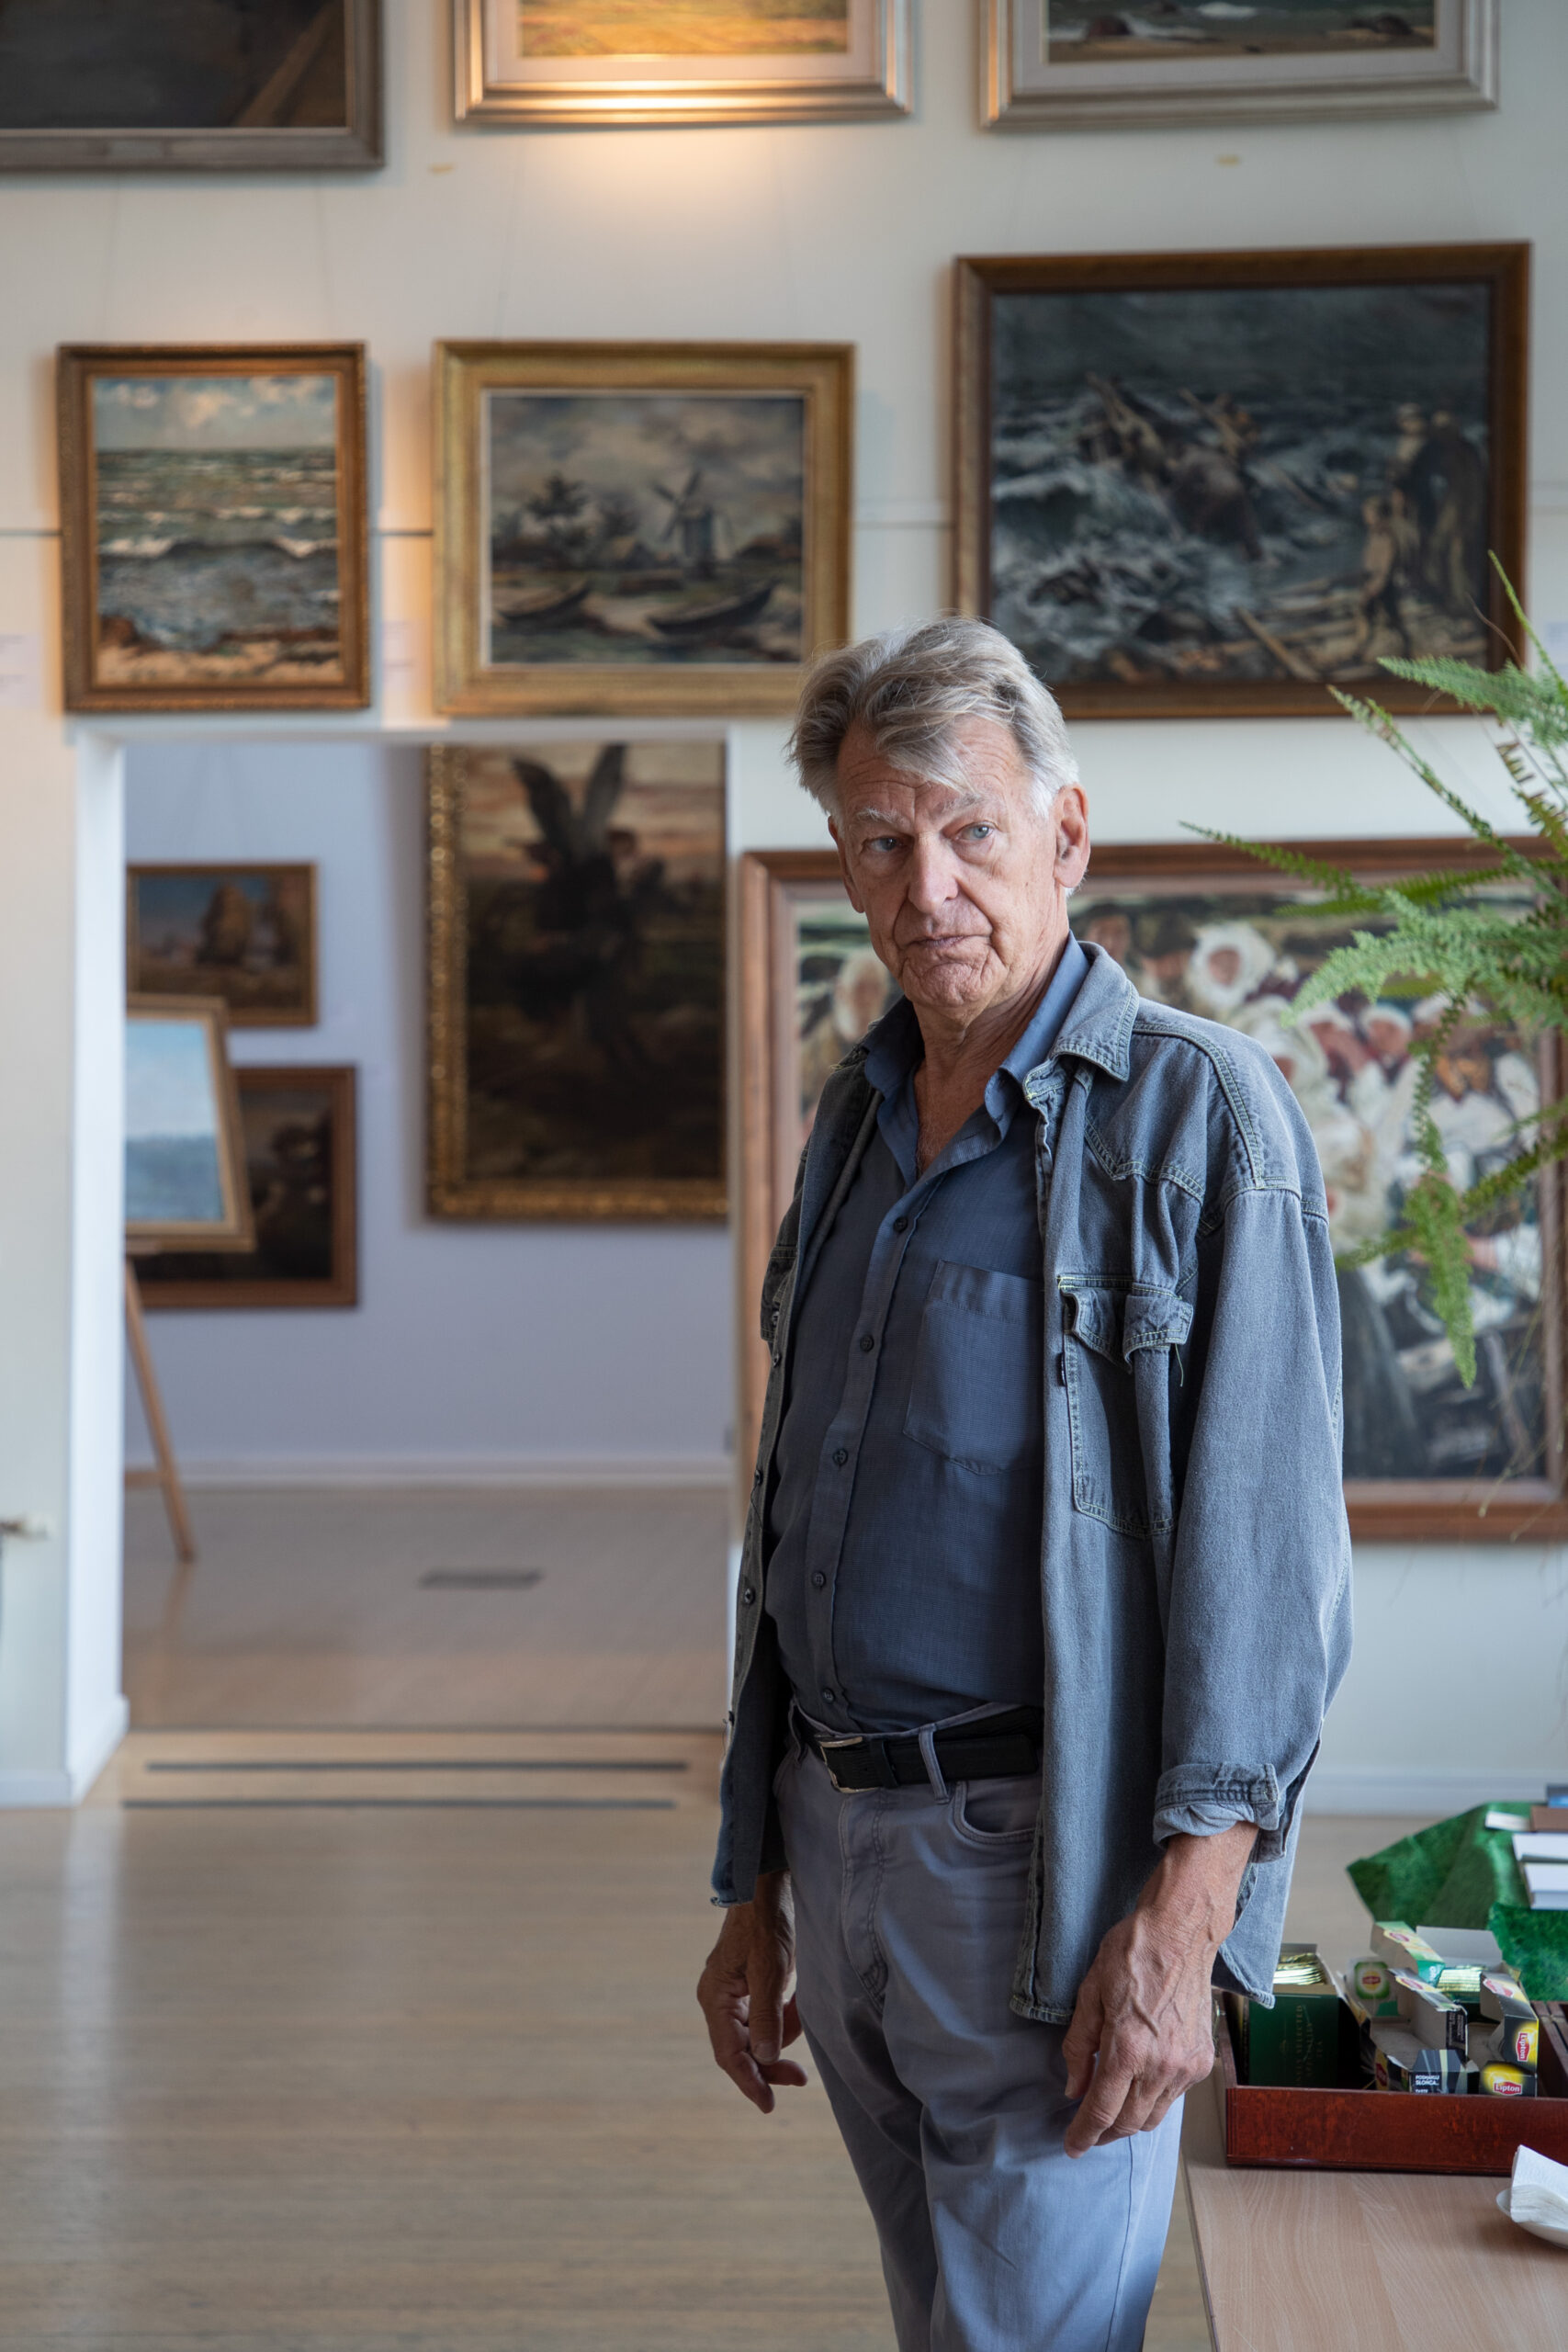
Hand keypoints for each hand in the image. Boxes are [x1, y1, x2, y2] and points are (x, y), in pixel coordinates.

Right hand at [697, 1870, 807, 2113]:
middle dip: (770, 2063)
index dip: (749, 2082)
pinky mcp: (751, 1983)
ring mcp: (734, 1992)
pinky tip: (799, 2007)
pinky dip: (785, 2016)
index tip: (768, 2106)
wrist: (766, 1886)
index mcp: (715, 1998)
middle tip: (801, 2079)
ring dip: (783, 2034)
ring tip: (805, 2017)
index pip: (729, 2054)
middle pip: (743, 2048)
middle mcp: (720, 1999)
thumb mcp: (770, 1970)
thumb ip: (768, 2016)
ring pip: (758, 2033)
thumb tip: (766, 2058)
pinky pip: (767, 2014)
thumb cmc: (765, 1923)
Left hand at [1061, 1820, 1256, 2157]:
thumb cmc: (1130, 1955)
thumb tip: (1073, 2088)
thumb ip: (1079, 2046)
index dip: (1083, 2135)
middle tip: (1087, 2131)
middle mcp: (1161, 2066)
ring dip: (1129, 2122)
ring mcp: (1186, 2066)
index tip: (1071, 2148)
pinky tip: (1140, 2085)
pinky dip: (1154, 2101)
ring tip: (1111, 2113)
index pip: (1101, 2111)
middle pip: (1129, 2123)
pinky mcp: (1202, 2061)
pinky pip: (1173, 2097)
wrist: (1179, 1934)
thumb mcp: (1089, 1993)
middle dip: (1104, 2133)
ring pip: (1154, 2117)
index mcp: (1127, 2050)